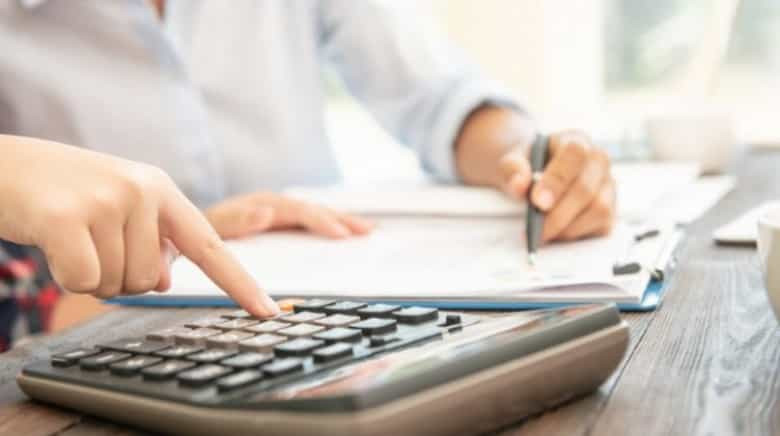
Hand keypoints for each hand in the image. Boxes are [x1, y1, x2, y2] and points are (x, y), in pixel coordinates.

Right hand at [0, 136, 278, 316]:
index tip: (270, 313)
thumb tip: (164, 281)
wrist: (1, 165)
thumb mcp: (116, 209)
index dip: (240, 283)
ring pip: (117, 284)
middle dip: (117, 275)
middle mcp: (143, 190)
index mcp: (161, 189)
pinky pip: (84, 281)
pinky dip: (65, 276)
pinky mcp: (68, 216)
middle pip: (150, 280)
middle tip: (87, 239)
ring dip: (89, 274)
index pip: (209, 246)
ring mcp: (107, 200)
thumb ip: (149, 242)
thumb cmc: (62, 194)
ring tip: (69, 235)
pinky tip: (51, 243)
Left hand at [205, 192, 373, 239]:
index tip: (341, 234)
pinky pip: (308, 225)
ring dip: (342, 222)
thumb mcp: (211, 228)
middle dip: (342, 220)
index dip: (321, 221)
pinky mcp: (279, 225)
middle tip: (367, 232)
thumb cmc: (196, 232)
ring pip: (315, 216)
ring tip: (369, 231)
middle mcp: (273, 206)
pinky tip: (347, 235)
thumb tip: (267, 213)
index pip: (298, 211)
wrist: (183, 231)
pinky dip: (329, 227)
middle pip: (314, 210)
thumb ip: (237, 221)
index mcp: (261, 205)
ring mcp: (277, 215)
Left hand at [499, 130, 615, 241]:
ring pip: (599, 209)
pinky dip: (577, 235)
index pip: (575, 154)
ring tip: (543, 233)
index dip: (557, 180)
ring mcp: (607, 185)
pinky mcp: (609, 209)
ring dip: (568, 227)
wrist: (533, 174)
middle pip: (587, 188)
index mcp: (576, 141)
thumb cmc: (526, 166)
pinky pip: (602, 226)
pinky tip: (556, 235)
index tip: (538, 201)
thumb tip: (519, 185)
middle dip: (559, 213)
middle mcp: (598, 161)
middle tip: (537, 229)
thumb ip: (512, 169)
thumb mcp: (511, 161)